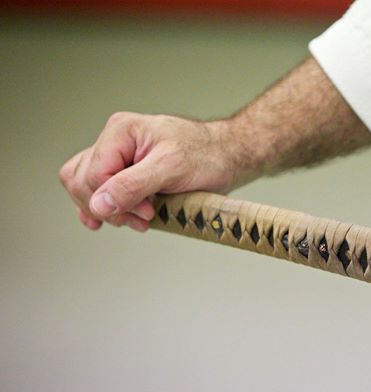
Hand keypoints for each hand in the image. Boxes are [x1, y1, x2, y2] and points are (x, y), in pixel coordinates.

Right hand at [59, 112, 255, 231]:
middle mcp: (115, 140)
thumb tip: (99, 205)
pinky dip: (100, 206)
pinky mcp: (125, 170)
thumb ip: (133, 186)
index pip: (92, 176)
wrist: (227, 157)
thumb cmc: (206, 156)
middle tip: (143, 218)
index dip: (116, 200)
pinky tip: (103, 221)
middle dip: (109, 207)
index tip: (147, 211)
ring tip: (137, 220)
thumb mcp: (171, 169)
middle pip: (82, 181)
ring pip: (83, 185)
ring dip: (106, 209)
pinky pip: (95, 188)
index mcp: (121, 131)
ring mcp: (118, 156)